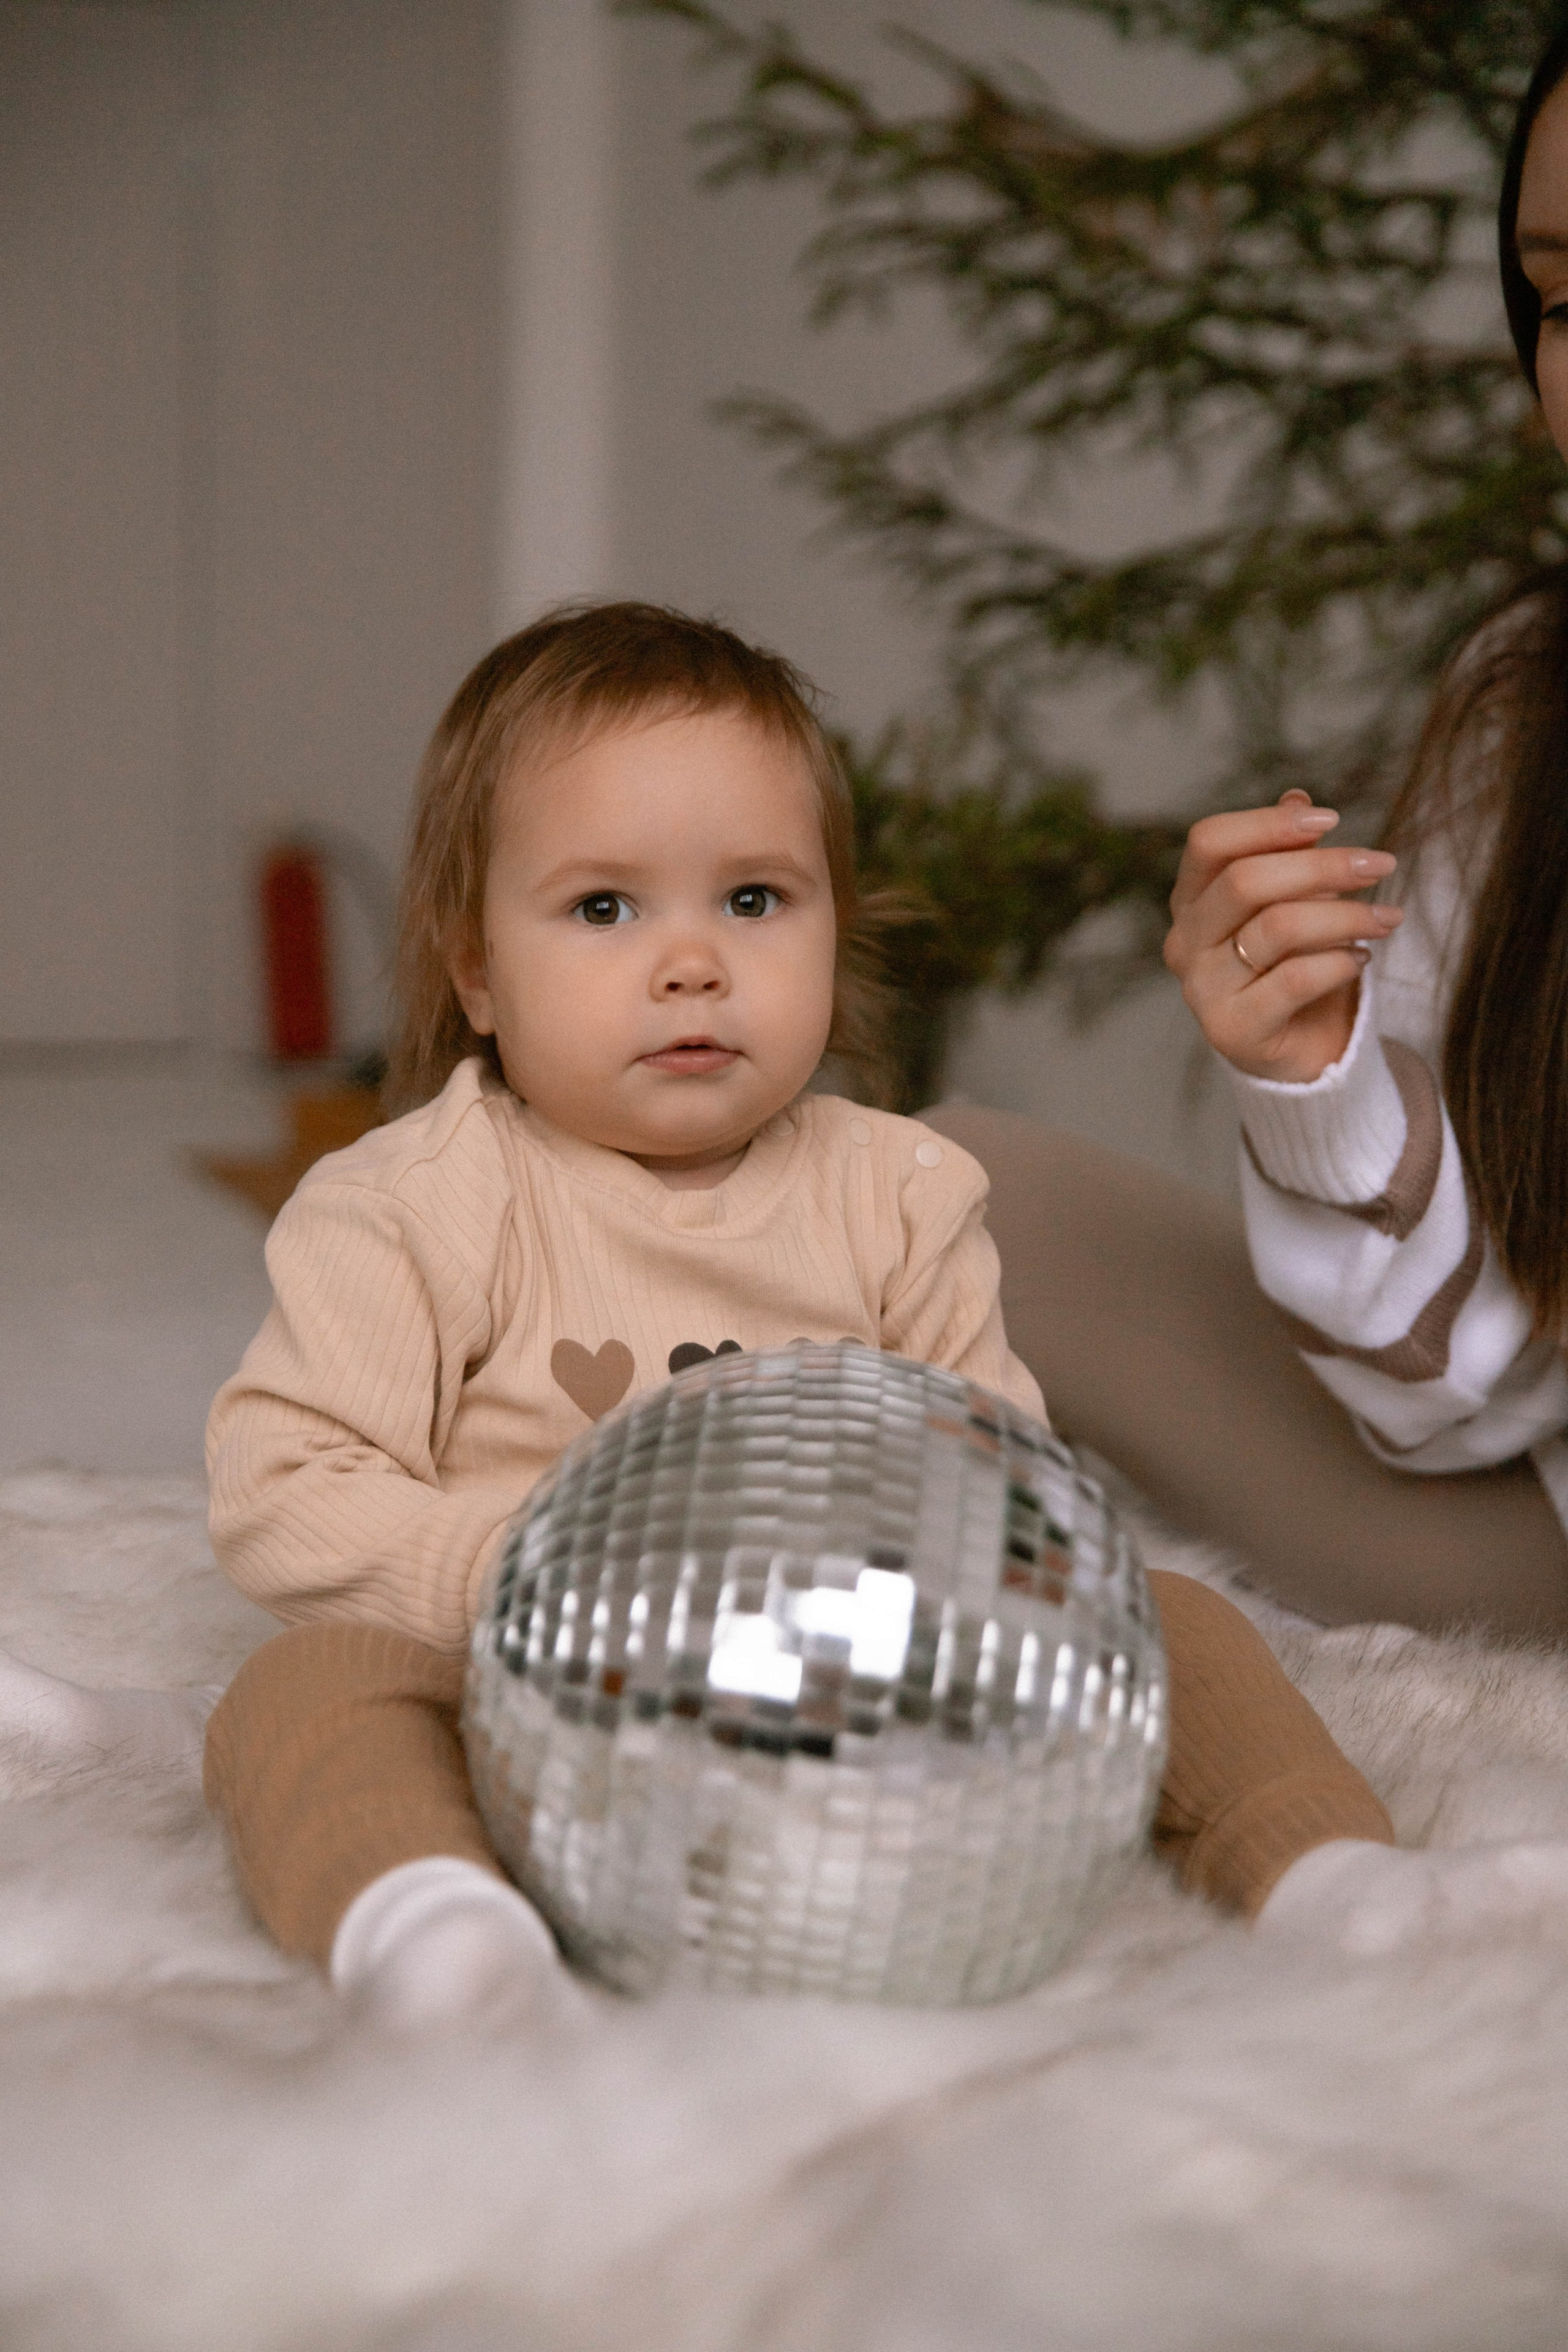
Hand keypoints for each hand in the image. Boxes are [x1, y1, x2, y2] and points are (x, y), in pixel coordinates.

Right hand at [1163, 790, 1401, 1083]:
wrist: (1300, 1049)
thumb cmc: (1293, 964)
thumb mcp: (1294, 902)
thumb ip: (1288, 854)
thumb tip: (1298, 796)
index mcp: (1190, 900)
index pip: (1209, 842)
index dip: (1268, 823)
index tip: (1332, 819)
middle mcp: (1185, 941)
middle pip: (1246, 881)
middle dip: (1323, 866)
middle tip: (1381, 863)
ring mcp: (1202, 988)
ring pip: (1277, 928)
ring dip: (1346, 915)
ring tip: (1387, 917)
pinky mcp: (1232, 1029)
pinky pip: (1296, 980)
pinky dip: (1339, 962)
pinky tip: (1362, 958)